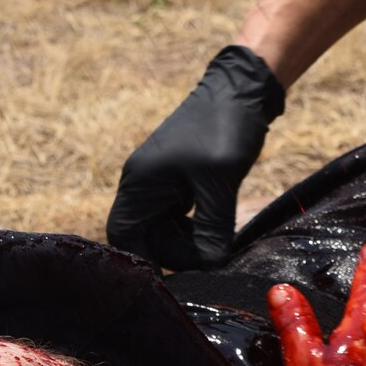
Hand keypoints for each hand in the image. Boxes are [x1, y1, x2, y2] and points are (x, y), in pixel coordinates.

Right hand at [106, 45, 284, 268]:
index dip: (145, 261)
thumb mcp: (220, 181)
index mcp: (140, 182)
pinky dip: (195, 227)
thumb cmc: (225, 127)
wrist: (242, 88)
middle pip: (144, 237)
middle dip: (174, 252)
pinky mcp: (179, 180)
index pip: (124, 236)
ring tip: (217, 240)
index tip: (177, 277)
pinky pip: (178, 216)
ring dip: (187, 241)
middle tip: (210, 255)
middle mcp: (143, 184)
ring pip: (163, 229)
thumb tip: (211, 266)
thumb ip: (212, 227)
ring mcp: (160, 182)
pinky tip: (218, 226)